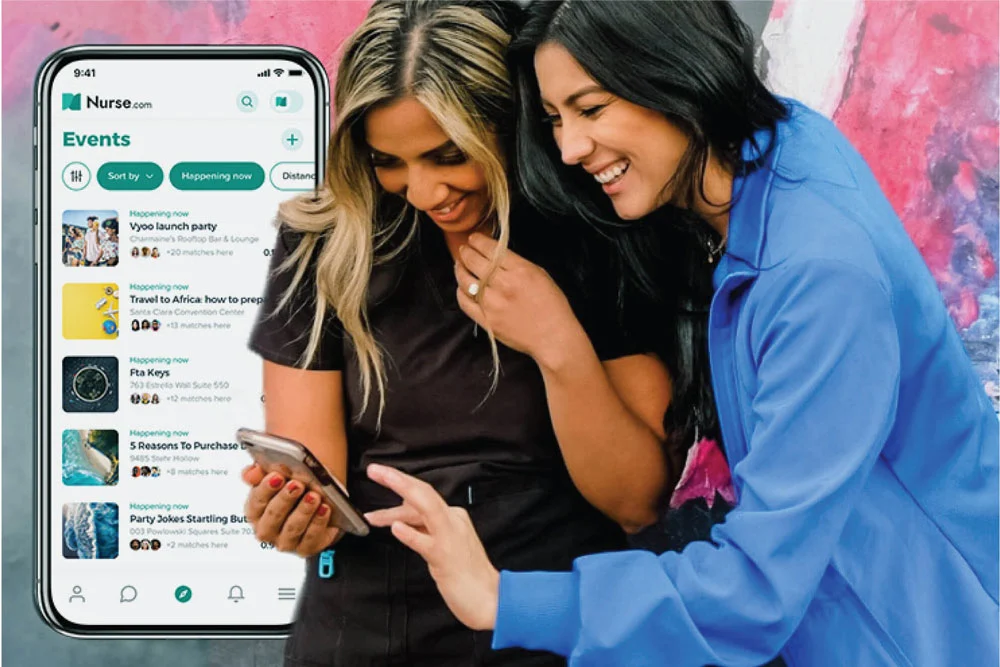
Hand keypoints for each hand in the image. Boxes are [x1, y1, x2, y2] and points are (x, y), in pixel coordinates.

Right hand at [242, 463, 340, 556]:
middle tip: (297, 485)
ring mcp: (286, 541)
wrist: (320, 504)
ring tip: (313, 496)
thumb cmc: (295, 490)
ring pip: (292, 528)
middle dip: (285, 499)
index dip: (266, 488)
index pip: (256, 502)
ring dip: (303, 511)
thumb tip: (251, 473)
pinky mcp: (306, 548)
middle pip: (273, 516)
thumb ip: (260, 473)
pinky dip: (318, 523)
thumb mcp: (278, 476)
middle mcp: (268, 530)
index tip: (277, 475)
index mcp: (256, 512)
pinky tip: (324, 508)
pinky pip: (311, 538)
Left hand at [364, 464, 499, 630]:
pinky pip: (425, 542)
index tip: (381, 474)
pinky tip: (395, 529)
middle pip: (424, 493)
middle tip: (374, 471)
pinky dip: (410, 534)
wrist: (490, 597)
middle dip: (397, 480)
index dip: (401, 481)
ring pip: (425, 509)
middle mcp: (453, 521)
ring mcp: (450, 537)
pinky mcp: (445, 557)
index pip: (424, 494)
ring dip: (399, 500)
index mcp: (453, 517)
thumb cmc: (466, 574)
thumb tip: (399, 515)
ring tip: (375, 505)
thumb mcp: (443, 543)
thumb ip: (424, 527)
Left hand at [455, 233, 583, 367]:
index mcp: (520, 270)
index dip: (478, 241)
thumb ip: (517, 263)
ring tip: (459, 265)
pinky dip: (461, 292)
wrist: (553, 337)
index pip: (490, 249)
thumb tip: (496, 254)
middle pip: (474, 261)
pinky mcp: (486, 320)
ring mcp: (493, 304)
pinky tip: (462, 287)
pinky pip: (465, 303)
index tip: (474, 239)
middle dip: (466, 252)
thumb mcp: (540, 275)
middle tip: (464, 249)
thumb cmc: (552, 306)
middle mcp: (504, 285)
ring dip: (460, 270)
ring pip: (465, 281)